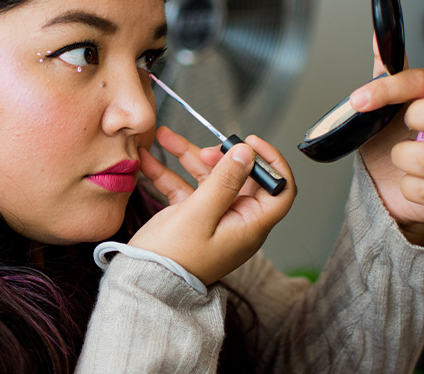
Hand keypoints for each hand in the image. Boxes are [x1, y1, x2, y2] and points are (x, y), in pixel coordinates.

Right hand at [131, 126, 295, 285]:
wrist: (144, 285)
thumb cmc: (174, 260)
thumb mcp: (200, 215)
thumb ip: (224, 181)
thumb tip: (247, 153)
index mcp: (250, 224)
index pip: (279, 190)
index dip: (271, 163)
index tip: (251, 143)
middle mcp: (236, 220)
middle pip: (239, 177)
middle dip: (219, 156)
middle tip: (204, 149)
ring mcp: (213, 218)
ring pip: (209, 178)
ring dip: (188, 157)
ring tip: (166, 138)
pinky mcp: (191, 217)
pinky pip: (186, 188)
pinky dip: (170, 173)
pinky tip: (149, 160)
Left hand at [349, 40, 423, 246]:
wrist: (392, 188)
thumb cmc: (394, 141)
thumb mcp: (386, 106)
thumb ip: (387, 72)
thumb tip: (379, 33)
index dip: (391, 88)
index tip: (360, 99)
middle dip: (418, 121)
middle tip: (402, 130)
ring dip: (401, 161)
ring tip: (401, 160)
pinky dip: (407, 188)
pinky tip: (409, 183)